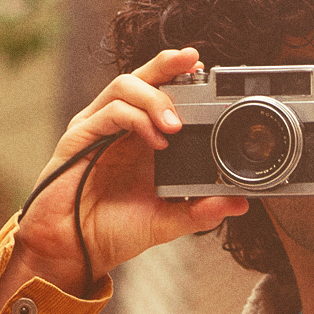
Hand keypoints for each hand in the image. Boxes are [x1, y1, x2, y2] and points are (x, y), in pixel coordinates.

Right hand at [0, 48, 248, 313]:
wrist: (73, 250)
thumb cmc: (113, 231)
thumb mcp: (167, 221)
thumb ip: (201, 211)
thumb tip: (240, 202)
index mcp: (142, 138)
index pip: (162, 93)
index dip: (183, 77)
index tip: (210, 72)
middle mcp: (121, 126)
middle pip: (143, 76)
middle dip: (169, 63)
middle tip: (197, 63)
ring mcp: (98, 128)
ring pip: (125, 85)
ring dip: (155, 99)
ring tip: (176, 126)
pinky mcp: (79, 137)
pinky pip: (109, 112)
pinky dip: (135, 119)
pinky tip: (155, 141)